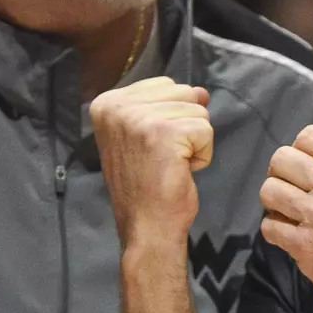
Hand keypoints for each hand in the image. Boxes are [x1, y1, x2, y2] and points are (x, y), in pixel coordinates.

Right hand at [91, 76, 212, 245]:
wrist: (146, 228)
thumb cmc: (146, 186)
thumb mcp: (148, 135)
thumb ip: (169, 107)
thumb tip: (201, 92)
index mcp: (106, 103)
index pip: (165, 85)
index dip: (170, 117)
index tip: (151, 147)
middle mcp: (116, 106)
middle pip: (183, 92)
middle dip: (185, 126)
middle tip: (162, 157)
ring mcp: (137, 118)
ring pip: (197, 110)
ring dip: (194, 141)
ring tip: (170, 165)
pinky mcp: (162, 133)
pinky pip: (205, 129)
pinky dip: (202, 154)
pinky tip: (181, 171)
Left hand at [260, 119, 312, 312]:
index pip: (309, 135)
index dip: (304, 148)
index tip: (307, 162)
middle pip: (281, 159)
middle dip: (284, 170)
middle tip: (293, 185)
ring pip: (269, 191)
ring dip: (275, 199)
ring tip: (289, 208)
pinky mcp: (305, 246)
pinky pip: (270, 227)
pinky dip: (276, 230)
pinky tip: (291, 234)